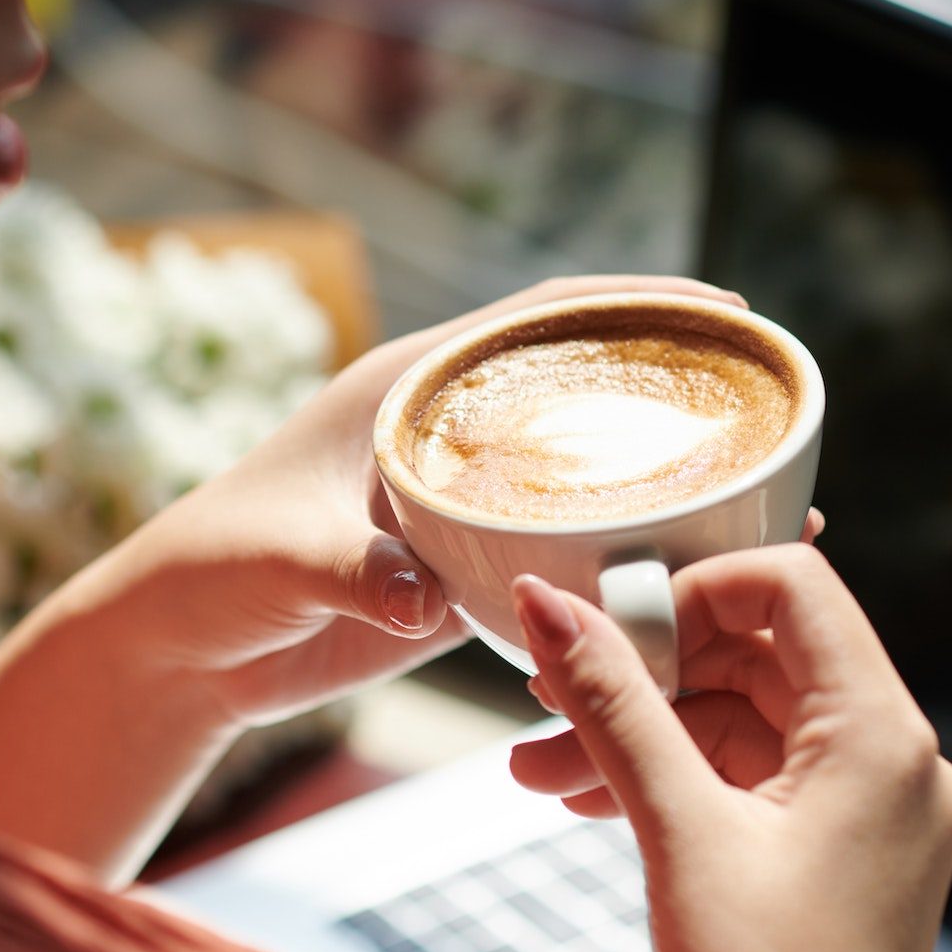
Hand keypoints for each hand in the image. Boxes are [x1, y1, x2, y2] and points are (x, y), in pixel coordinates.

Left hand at [56, 275, 750, 727]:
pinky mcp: (462, 571)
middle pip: (580, 387)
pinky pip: (561, 550)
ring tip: (760, 492)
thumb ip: (352, 569)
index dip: (630, 304)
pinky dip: (621, 554)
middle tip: (771, 404)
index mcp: (406, 389)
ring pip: (581, 471)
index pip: (537, 319)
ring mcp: (460, 502)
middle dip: (672, 387)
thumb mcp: (280, 555)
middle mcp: (445, 433)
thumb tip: (419, 600)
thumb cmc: (210, 571)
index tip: (721, 309)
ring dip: (660, 477)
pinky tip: (685, 574)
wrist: (180, 648)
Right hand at [507, 547, 951, 951]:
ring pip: (741, 720)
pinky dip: (672, 778)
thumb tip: (548, 606)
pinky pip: (749, 776)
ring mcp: (870, 807)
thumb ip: (613, 706)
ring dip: (640, 732)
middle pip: (759, 652)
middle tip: (550, 694)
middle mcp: (893, 759)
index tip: (611, 623)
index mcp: (882, 736)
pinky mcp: (840, 851)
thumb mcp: (679, 835)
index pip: (792, 586)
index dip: (693, 589)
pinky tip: (588, 796)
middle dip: (645, 671)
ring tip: (541, 764)